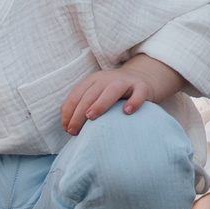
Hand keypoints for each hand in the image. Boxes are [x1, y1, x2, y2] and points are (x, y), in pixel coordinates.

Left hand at [60, 54, 186, 134]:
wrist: (141, 80)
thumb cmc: (113, 95)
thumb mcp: (96, 95)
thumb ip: (82, 106)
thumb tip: (67, 126)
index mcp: (94, 80)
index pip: (77, 94)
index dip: (69, 111)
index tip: (66, 128)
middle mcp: (108, 78)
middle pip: (91, 93)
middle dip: (79, 112)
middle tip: (74, 130)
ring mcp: (126, 82)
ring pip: (112, 90)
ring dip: (100, 103)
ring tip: (92, 117)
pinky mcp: (142, 87)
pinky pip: (138, 93)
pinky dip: (133, 102)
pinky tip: (127, 112)